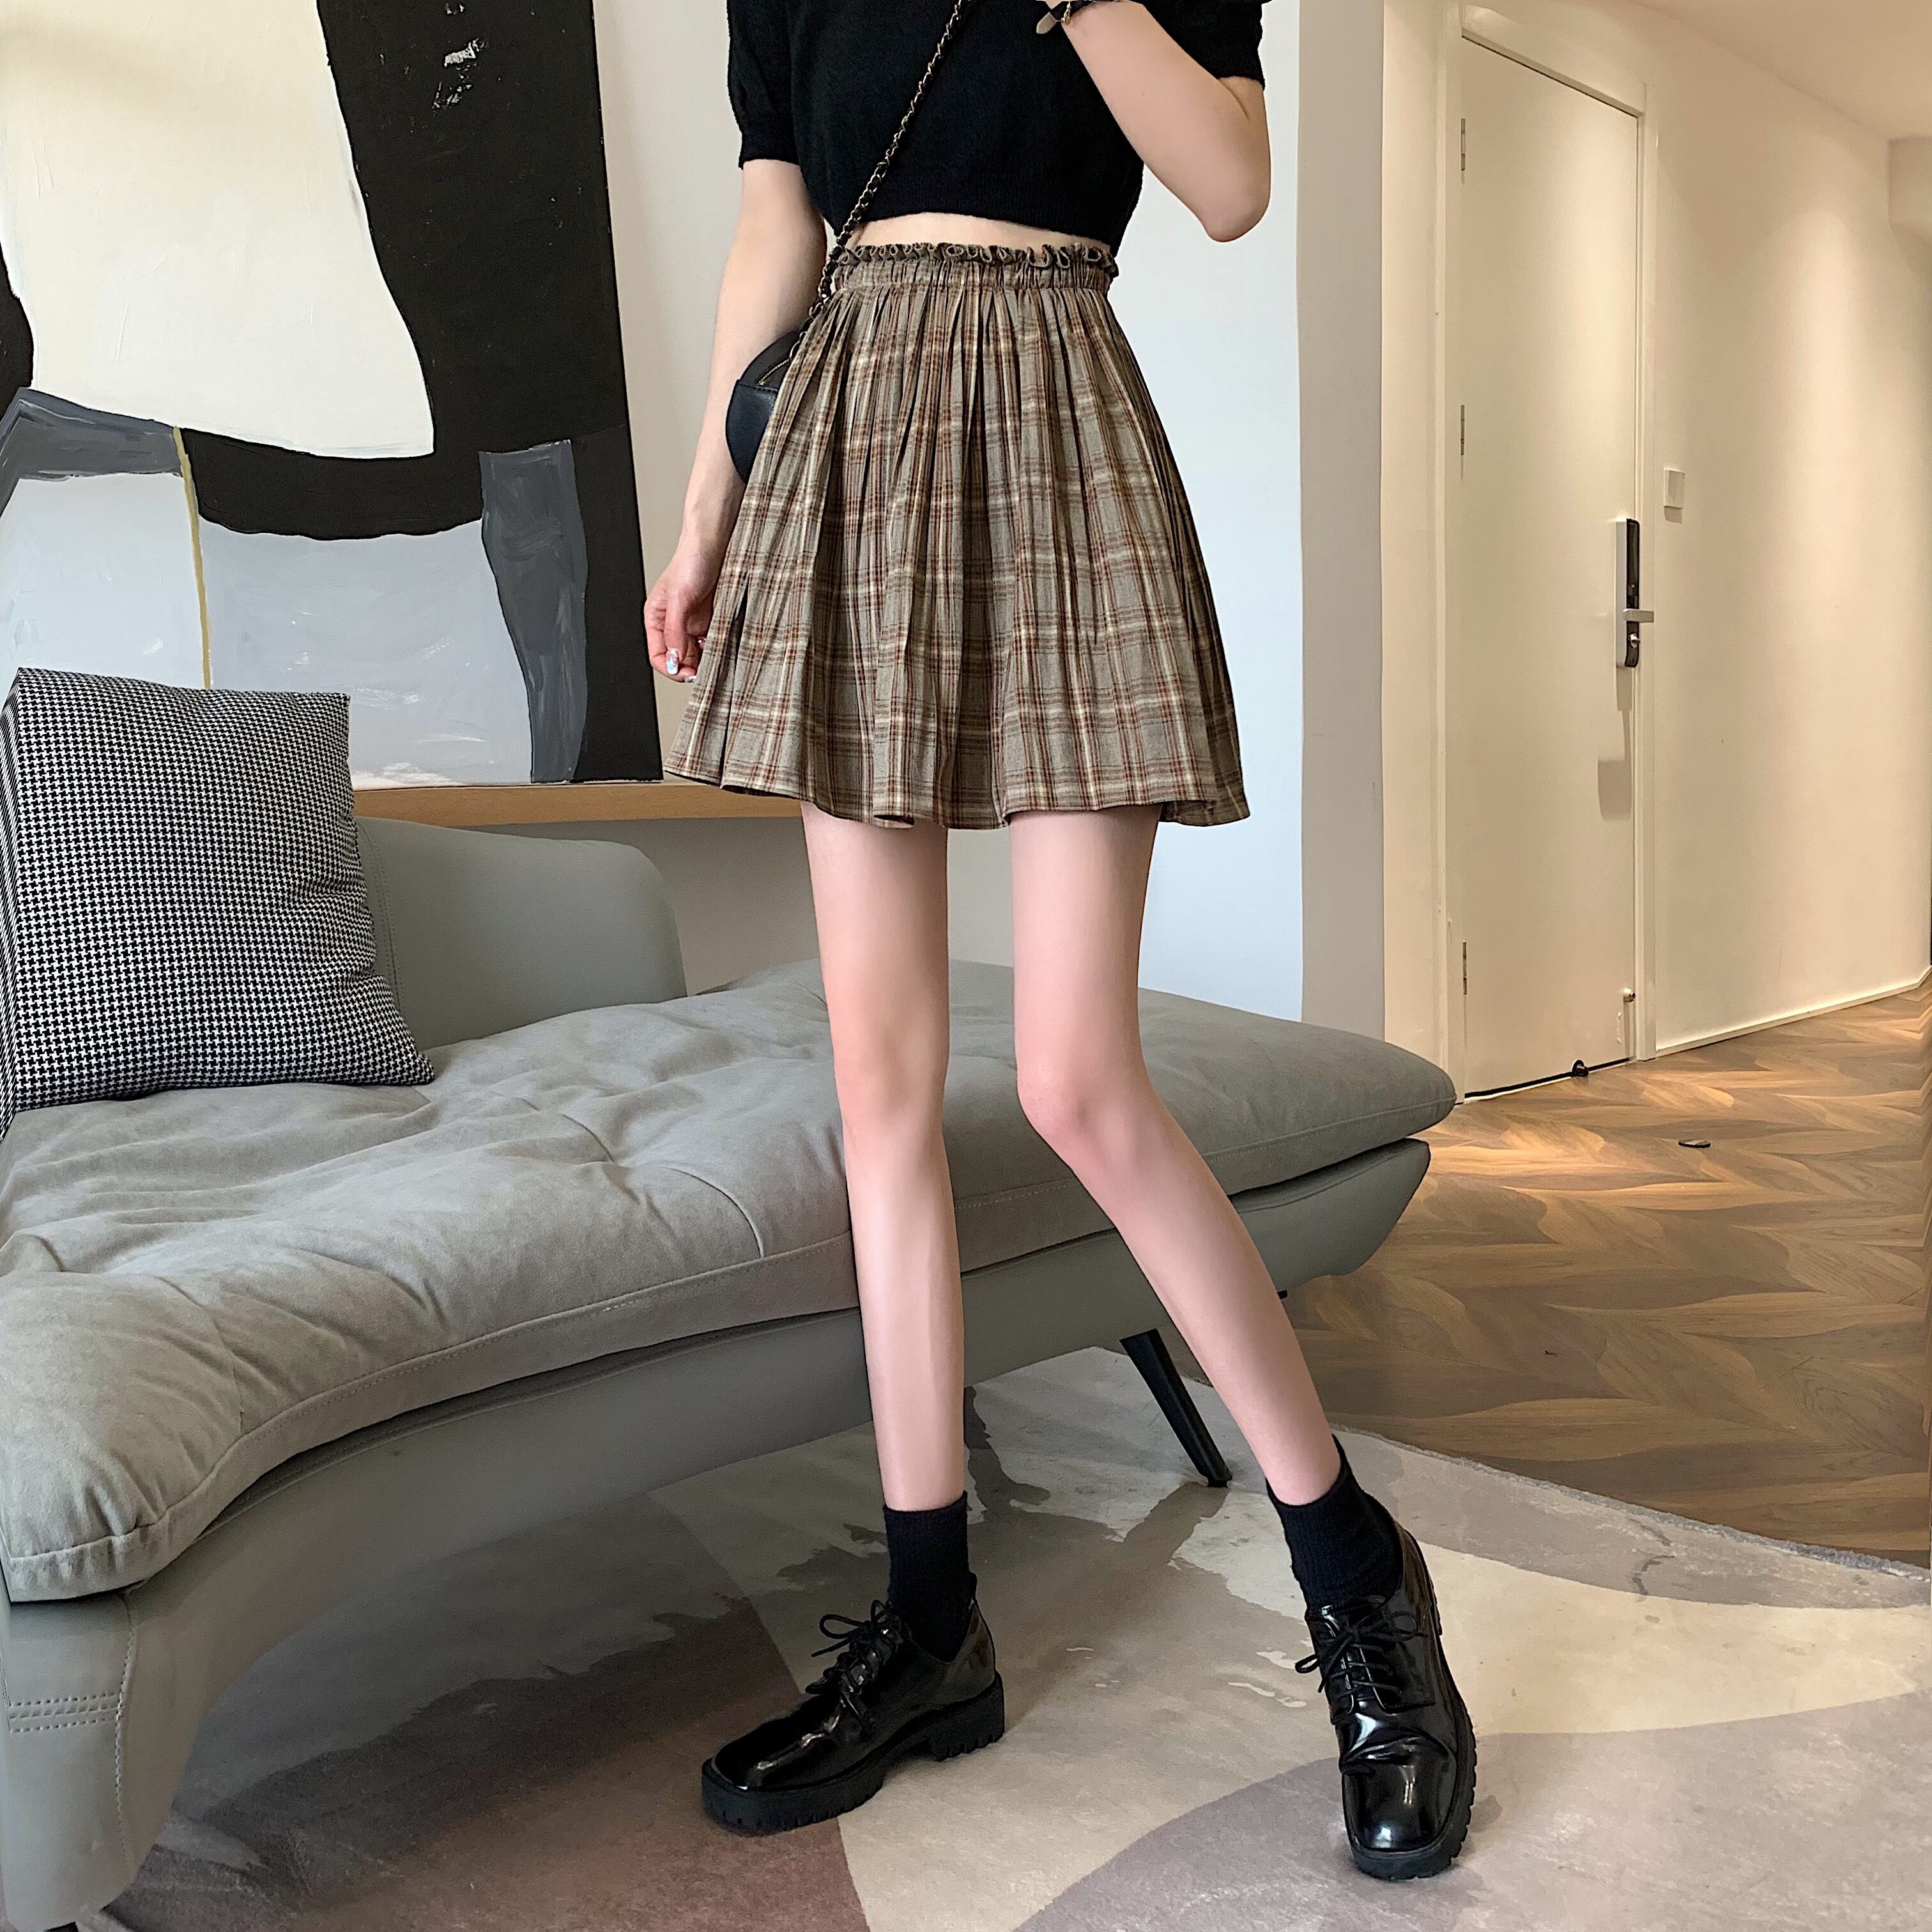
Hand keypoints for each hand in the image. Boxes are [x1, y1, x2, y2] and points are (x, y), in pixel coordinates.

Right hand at [646, 535, 725, 683]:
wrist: (715, 544)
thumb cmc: (691, 562)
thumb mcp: (679, 598)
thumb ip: (674, 631)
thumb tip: (673, 659)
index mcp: (656, 619)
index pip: (657, 655)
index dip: (670, 668)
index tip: (687, 674)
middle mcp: (673, 624)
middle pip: (677, 659)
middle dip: (689, 668)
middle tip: (704, 673)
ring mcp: (692, 624)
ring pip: (695, 654)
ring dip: (704, 661)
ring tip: (715, 662)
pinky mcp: (710, 621)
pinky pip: (711, 643)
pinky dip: (716, 650)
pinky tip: (723, 650)